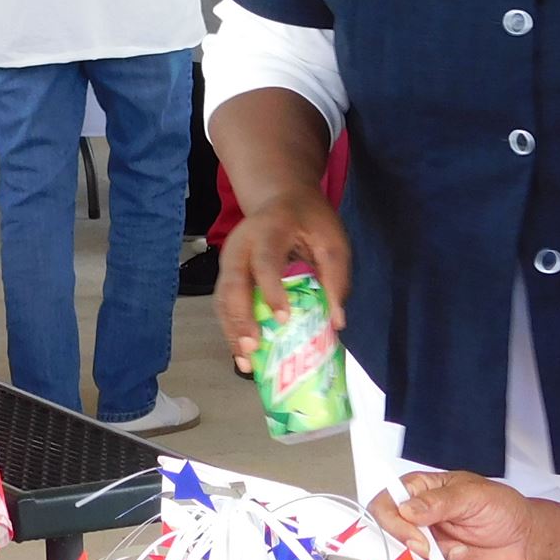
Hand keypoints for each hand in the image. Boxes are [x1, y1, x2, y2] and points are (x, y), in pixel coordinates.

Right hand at [213, 186, 350, 372]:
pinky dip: (231, 330)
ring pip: (222, 297)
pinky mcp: (228, 274)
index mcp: (269, 229)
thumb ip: (337, 276)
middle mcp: (241, 244)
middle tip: (253, 348)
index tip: (283, 319)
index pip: (265, 261)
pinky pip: (223, 304)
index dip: (271, 290)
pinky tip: (242, 354)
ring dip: (231, 331)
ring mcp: (230, 259)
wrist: (281, 197)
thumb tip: (338, 322)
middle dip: (240, 318)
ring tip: (245, 362)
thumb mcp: (332, 238)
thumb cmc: (310, 220)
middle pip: (232, 283)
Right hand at [377, 471, 539, 559]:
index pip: (387, 503)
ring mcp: (428, 551)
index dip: (392, 518)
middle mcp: (419, 523)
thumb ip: (440, 501)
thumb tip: (408, 509)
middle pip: (387, 536)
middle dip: (401, 546)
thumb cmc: (502, 510)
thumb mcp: (473, 495)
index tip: (412, 530)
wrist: (526, 544)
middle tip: (424, 550)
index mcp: (421, 494)